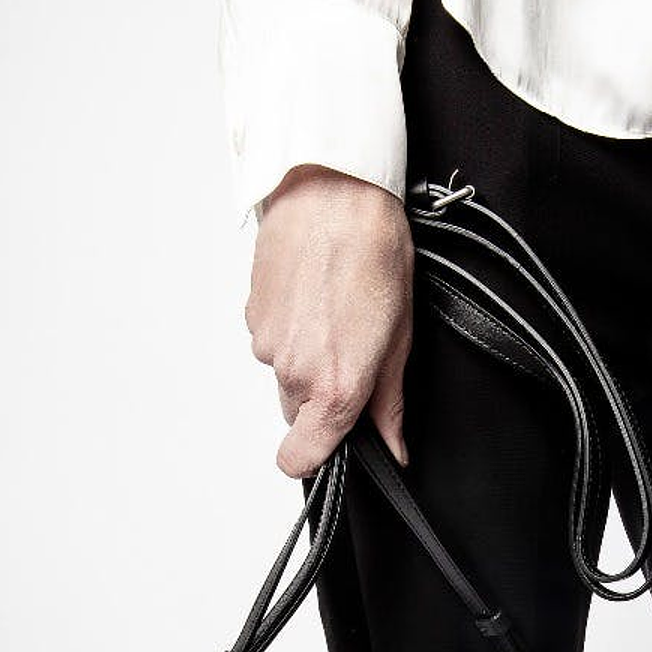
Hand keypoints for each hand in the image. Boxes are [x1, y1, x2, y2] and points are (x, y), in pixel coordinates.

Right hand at [245, 165, 413, 476]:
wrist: (334, 190)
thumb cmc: (374, 254)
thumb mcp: (399, 339)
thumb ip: (389, 404)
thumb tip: (394, 448)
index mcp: (334, 388)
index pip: (300, 460)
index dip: (313, 460)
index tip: (329, 448)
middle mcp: (293, 373)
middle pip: (298, 414)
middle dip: (321, 397)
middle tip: (351, 352)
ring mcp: (267, 343)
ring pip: (284, 375)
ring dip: (305, 357)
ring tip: (334, 312)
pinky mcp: (252, 313)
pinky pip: (270, 340)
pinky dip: (288, 328)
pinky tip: (313, 295)